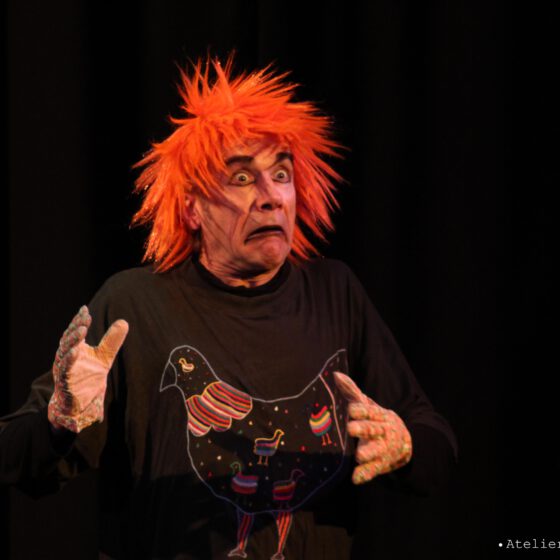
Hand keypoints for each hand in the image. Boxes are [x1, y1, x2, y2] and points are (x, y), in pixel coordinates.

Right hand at [48, 306, 128, 432]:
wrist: (79, 405)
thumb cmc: (87, 378)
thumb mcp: (104, 358)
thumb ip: (112, 341)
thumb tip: (124, 322)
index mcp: (74, 349)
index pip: (74, 332)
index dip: (79, 320)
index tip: (85, 310)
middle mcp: (66, 357)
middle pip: (68, 339)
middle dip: (75, 328)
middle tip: (85, 317)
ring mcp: (63, 370)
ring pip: (64, 352)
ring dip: (72, 340)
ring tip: (81, 329)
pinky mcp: (64, 383)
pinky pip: (64, 370)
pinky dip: (69, 360)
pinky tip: (76, 351)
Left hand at [333, 371, 411, 484]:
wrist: (404, 442)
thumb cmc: (378, 420)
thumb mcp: (369, 405)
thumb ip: (352, 392)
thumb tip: (335, 375)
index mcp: (380, 415)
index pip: (370, 411)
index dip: (361, 410)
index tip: (350, 409)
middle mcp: (383, 432)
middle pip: (373, 429)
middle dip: (363, 429)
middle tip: (351, 428)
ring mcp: (383, 449)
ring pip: (377, 451)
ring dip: (368, 453)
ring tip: (358, 455)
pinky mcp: (381, 464)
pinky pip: (374, 470)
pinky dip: (365, 474)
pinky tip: (355, 478)